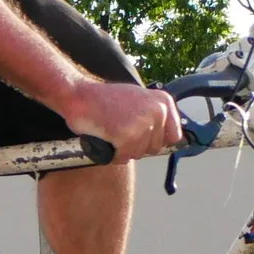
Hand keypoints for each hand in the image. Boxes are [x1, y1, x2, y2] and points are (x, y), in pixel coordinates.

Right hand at [61, 80, 182, 162]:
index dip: (156, 140)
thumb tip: (165, 137)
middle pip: (155, 148)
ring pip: (139, 154)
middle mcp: (158, 112)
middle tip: (120, 130)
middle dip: (138, 145)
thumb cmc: (104, 98)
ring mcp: (143, 125)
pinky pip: (124, 158)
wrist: (79, 96)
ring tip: (112, 132)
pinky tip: (106, 139)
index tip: (145, 138)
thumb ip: (154, 115)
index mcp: (163, 101)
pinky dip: (113, 154)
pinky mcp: (127, 138)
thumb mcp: (138, 99)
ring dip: (124, 150)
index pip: (173, 136)